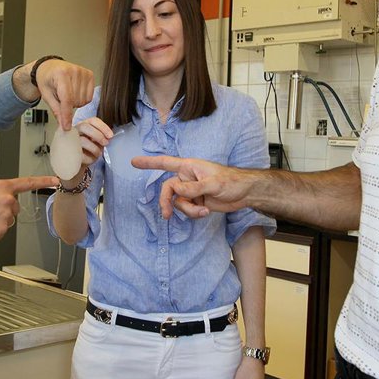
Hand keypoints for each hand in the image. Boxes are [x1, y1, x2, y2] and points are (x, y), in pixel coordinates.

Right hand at [0, 175, 57, 242]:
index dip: (43, 181)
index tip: (56, 180)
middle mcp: (8, 200)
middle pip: (15, 208)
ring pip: (8, 221)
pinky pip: (2, 232)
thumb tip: (6, 200)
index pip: (27, 183)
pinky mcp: (1, 231)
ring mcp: (6, 216)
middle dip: (4, 211)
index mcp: (3, 187)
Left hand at [33, 60, 93, 129]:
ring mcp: (84, 72)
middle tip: (60, 97)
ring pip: (83, 101)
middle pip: (75, 101)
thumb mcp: (46, 95)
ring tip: (67, 93)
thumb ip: (56, 110)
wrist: (50, 67)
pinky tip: (75, 92)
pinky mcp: (90, 75)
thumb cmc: (47, 79)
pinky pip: (89, 97)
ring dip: (75, 102)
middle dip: (67, 105)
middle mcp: (74, 71)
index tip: (67, 126)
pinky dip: (82, 99)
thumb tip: (63, 124)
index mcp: (61, 74)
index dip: (67, 114)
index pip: (67, 99)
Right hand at [73, 116, 112, 169]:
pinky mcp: (68, 152)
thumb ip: (102, 137)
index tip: (110, 135)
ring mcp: (69, 140)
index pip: (93, 121)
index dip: (103, 127)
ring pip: (82, 140)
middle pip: (85, 126)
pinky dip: (89, 158)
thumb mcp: (96, 143)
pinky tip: (90, 159)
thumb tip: (109, 137)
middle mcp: (75, 130)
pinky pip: (80, 153)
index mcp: (84, 126)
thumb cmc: (88, 151)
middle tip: (105, 143)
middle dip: (98, 135)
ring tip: (98, 154)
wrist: (78, 164)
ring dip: (94, 148)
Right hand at [130, 154, 250, 219]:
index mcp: (189, 167)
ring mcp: (191, 191)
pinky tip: (205, 213)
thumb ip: (193, 188)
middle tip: (166, 215)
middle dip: (167, 203)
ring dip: (187, 210)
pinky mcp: (196, 202)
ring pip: (177, 203)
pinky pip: (186, 210)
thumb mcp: (212, 183)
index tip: (133, 162)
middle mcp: (187, 178)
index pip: (165, 163)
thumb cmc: (231, 181)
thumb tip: (176, 191)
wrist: (245, 193)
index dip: (149, 163)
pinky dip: (193, 214)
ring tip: (202, 212)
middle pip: (168, 190)